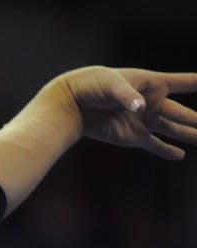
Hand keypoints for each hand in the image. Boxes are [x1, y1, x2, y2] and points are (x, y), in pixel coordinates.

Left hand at [61, 66, 196, 159]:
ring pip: (172, 130)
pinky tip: (179, 155)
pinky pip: (153, 145)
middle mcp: (150, 103)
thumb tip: (140, 108)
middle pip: (181, 112)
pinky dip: (165, 151)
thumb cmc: (92, 85)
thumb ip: (127, 95)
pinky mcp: (131, 136)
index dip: (194, 82)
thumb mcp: (111, 85)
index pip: (180, 82)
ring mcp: (142, 122)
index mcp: (150, 84)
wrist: (73, 102)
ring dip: (189, 134)